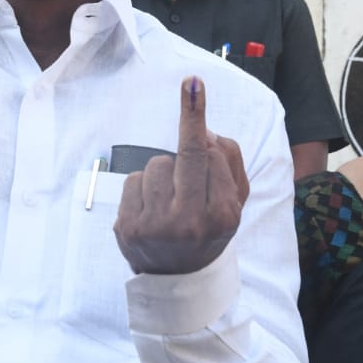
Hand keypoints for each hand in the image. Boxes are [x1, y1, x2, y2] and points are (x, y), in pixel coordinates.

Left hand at [114, 77, 249, 274]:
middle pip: (187, 154)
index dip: (202, 127)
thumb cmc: (209, 229)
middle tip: (191, 84)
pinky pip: (134, 180)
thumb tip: (204, 130)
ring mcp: (156, 227)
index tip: (194, 84)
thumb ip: (230, 162)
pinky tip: (151, 207)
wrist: (178, 279)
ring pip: (158, 165)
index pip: (212, 156)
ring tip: (170, 198)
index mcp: (222, 217)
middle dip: (190, 119)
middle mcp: (190, 223)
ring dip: (165, 171)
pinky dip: (143, 186)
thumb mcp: (234, 203)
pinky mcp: (127, 228)